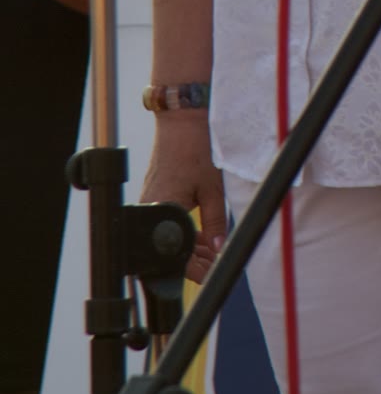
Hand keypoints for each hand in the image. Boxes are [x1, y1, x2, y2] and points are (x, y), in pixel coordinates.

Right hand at [140, 111, 226, 284]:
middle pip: (170, 251)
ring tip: (215, 251)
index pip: (174, 257)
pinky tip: (204, 236)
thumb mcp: (213, 190)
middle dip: (195, 261)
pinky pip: (169, 224)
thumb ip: (215, 223)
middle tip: (218, 263)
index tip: (213, 272)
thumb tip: (218, 249)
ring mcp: (151, 204)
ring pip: (171, 238)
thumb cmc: (196, 149)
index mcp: (161, 212)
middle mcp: (150, 211)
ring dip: (192, 247)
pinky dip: (186, 232)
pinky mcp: (156, 197)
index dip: (195, 269)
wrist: (182, 120)